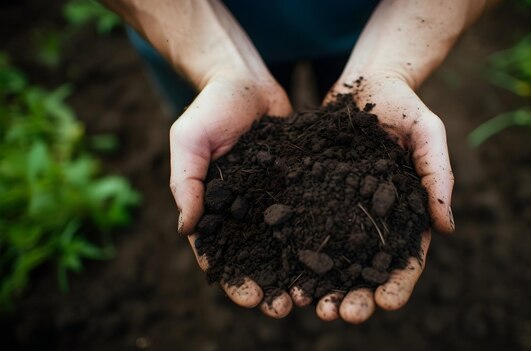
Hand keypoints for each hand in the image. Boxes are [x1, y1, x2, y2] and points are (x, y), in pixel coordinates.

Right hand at [169, 71, 294, 317]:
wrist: (246, 80)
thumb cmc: (211, 108)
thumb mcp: (188, 140)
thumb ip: (186, 181)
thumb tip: (186, 229)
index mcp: (214, 206)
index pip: (220, 253)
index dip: (232, 278)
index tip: (248, 298)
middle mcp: (245, 209)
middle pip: (256, 257)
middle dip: (268, 285)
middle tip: (284, 308)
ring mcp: (273, 198)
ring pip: (285, 243)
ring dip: (295, 271)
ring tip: (311, 295)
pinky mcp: (299, 183)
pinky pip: (309, 213)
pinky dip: (318, 237)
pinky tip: (335, 257)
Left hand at [310, 73, 454, 323]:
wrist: (364, 84)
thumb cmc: (403, 106)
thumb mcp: (427, 133)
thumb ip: (438, 174)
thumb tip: (447, 227)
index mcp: (406, 211)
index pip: (406, 256)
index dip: (398, 283)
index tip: (387, 304)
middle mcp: (373, 218)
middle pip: (365, 268)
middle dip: (355, 295)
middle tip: (340, 315)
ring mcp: (342, 209)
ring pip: (332, 258)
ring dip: (322, 285)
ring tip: (308, 306)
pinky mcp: (314, 194)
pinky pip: (304, 228)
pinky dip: (295, 253)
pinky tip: (283, 273)